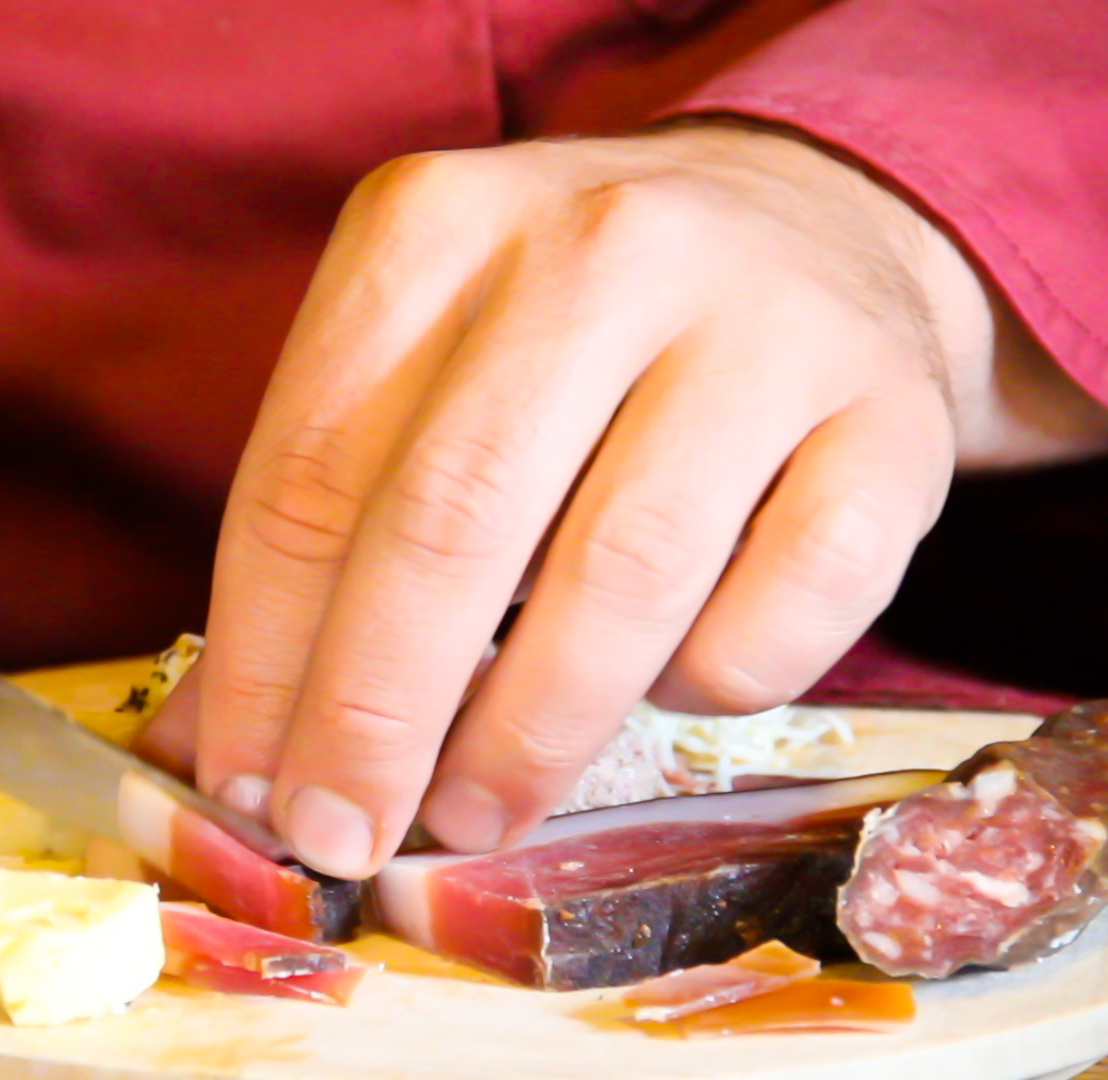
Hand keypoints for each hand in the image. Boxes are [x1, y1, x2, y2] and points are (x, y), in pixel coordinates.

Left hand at [179, 122, 1107, 877]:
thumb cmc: (572, 336)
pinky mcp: (893, 420)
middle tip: (343, 836)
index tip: (243, 786)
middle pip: (451, 522)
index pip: (309, 474)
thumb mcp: (423, 373)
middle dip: (376, 715)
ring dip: (527, 734)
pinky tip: (662, 687)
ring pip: (619, 577)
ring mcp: (762, 324)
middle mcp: (599, 246)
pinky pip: (782, 613)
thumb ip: (321, 537)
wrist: (812, 230)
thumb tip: (214, 756)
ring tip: (473, 811)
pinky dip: (705, 688)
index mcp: (435, 224)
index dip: (262, 657)